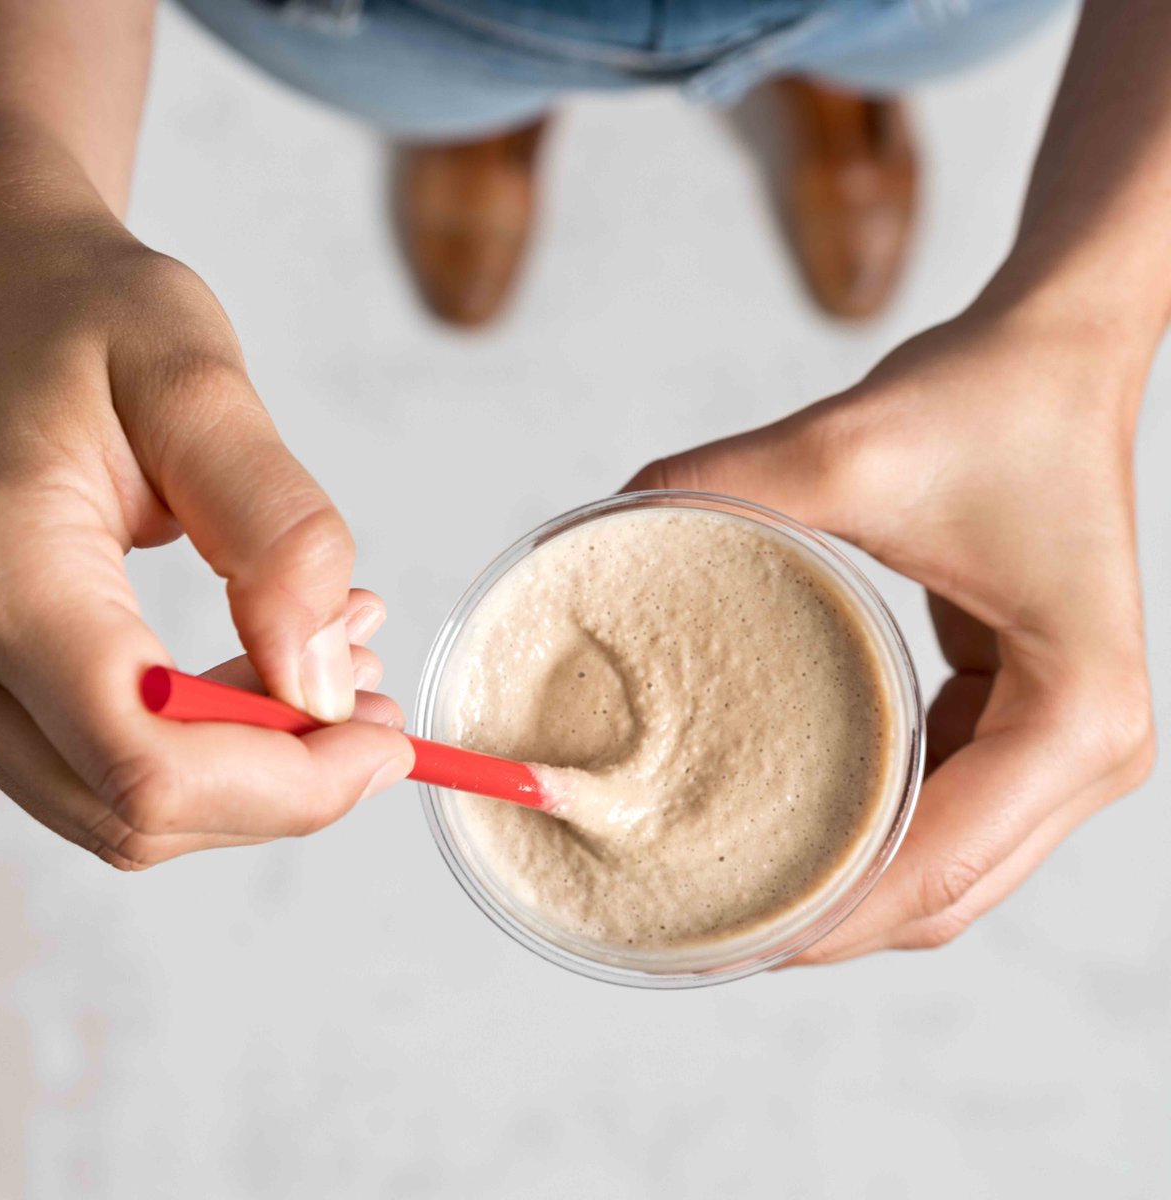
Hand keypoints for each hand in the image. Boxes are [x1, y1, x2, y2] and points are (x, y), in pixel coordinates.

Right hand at [0, 202, 413, 868]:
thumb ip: (274, 531)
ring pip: (122, 805)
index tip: (389, 737)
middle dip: (286, 785)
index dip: (292, 784)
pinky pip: (104, 762)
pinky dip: (208, 744)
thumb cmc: (82, 315)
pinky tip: (270, 669)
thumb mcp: (193, 384)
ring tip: (341, 663)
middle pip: (136, 811)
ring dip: (253, 767)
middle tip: (379, 706)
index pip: (151, 762)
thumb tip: (326, 685)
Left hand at [627, 301, 1155, 959]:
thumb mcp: (845, 450)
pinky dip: (868, 837)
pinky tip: (783, 826)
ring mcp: (1063, 743)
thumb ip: (716, 487)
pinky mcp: (1027, 718)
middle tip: (696, 928)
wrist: (1053, 356)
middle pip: (939, 897)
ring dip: (842, 892)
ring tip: (724, 892)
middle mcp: (1087, 751)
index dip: (819, 920)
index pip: (931, 870)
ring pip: (943, 872)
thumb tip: (600, 531)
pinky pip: (943, 813)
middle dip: (821, 924)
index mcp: (1072, 716)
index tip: (712, 936)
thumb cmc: (986, 398)